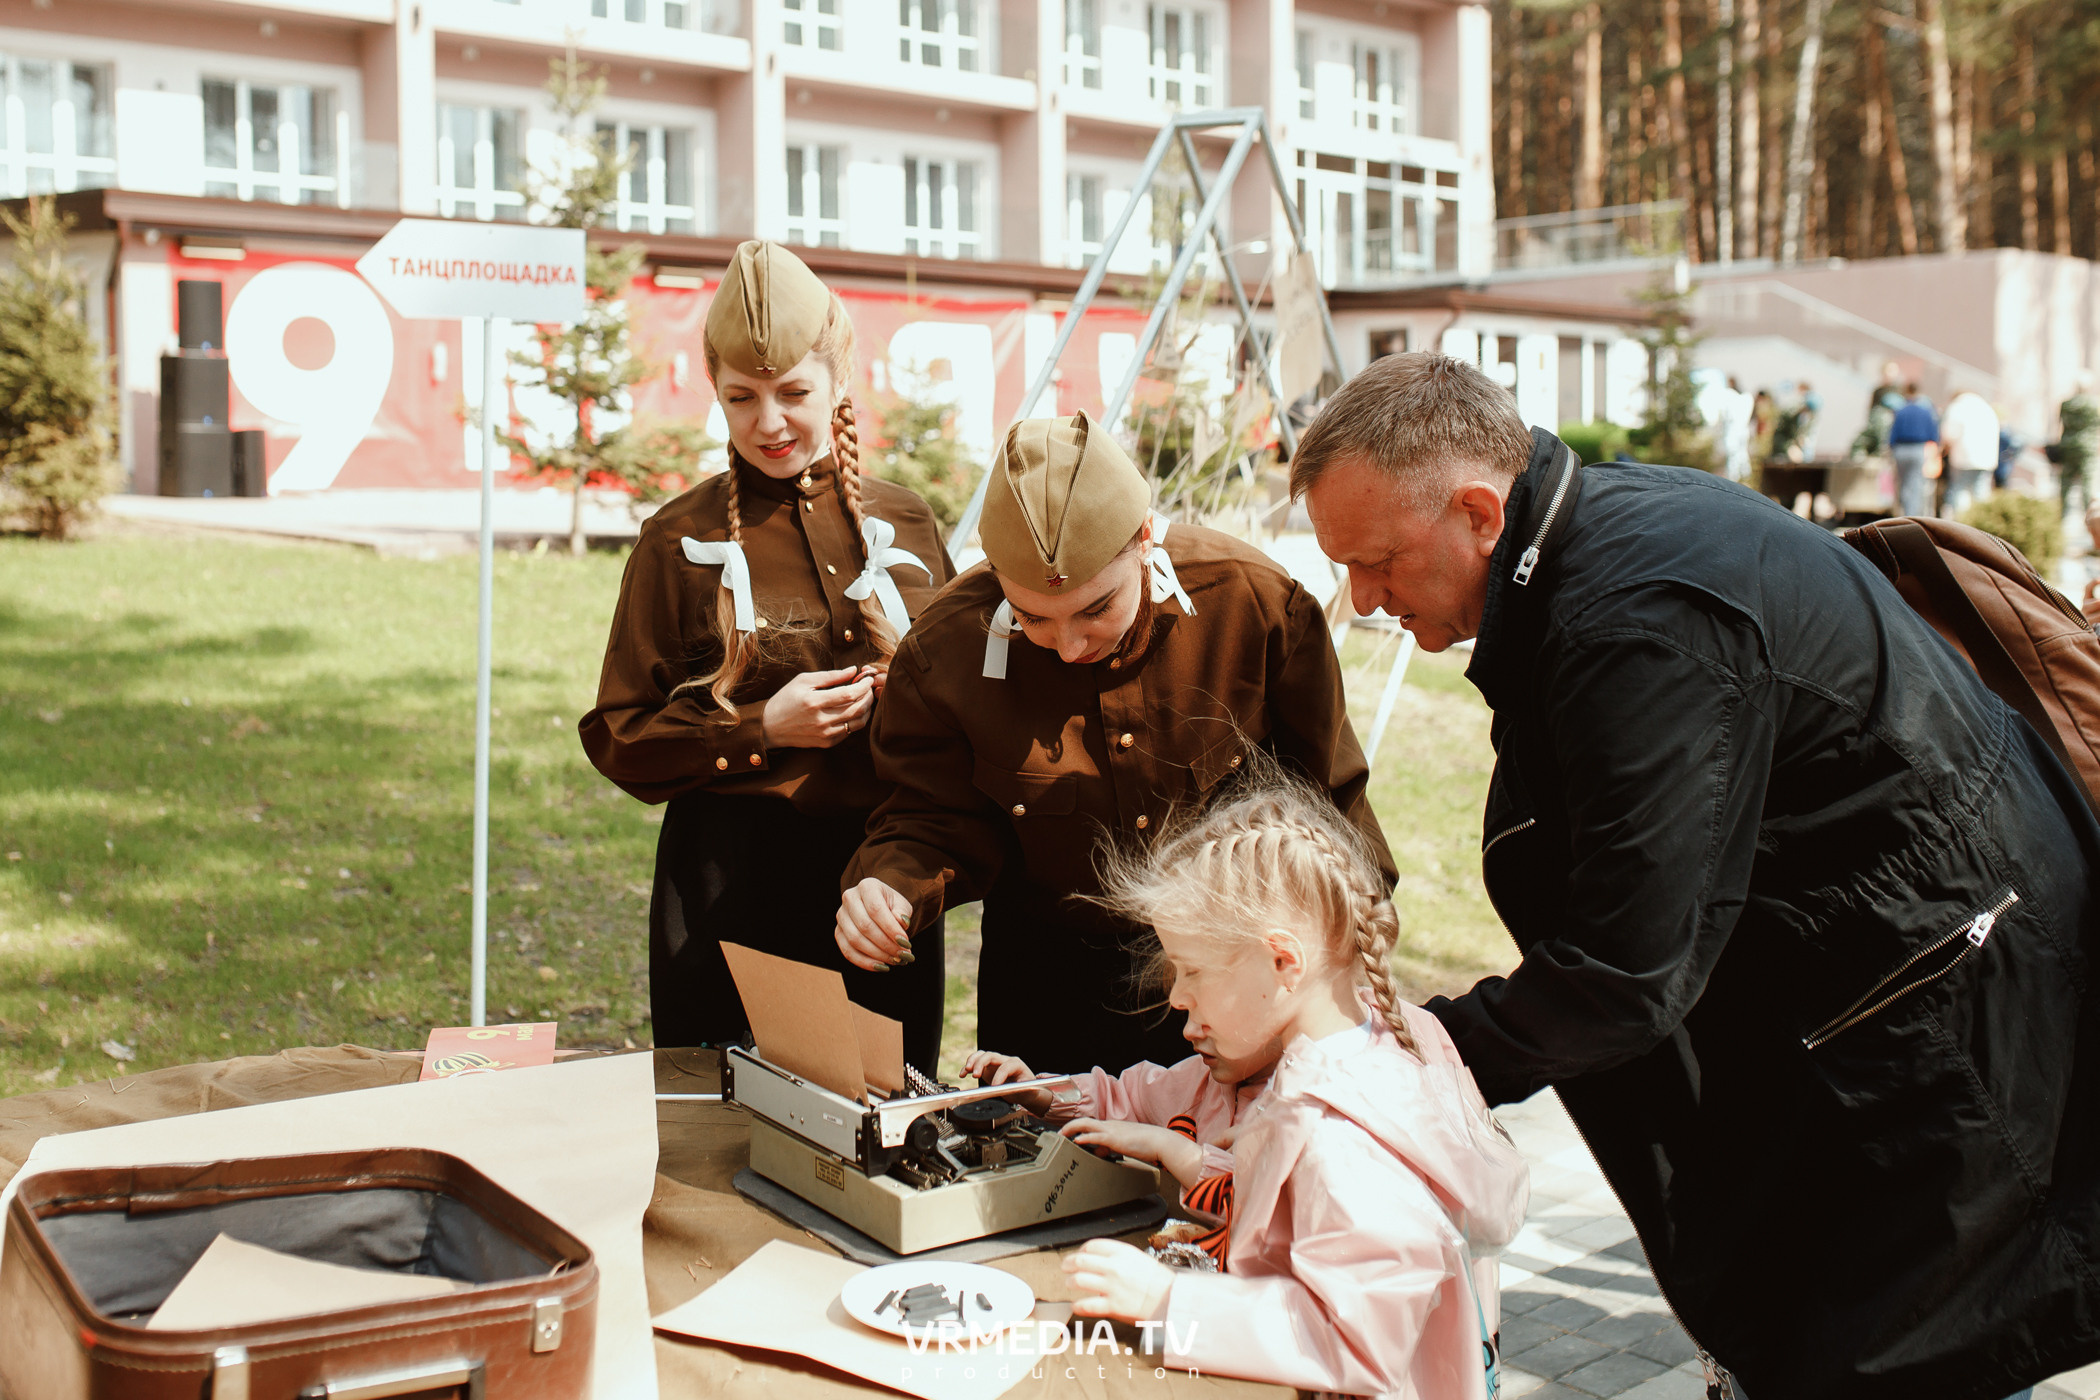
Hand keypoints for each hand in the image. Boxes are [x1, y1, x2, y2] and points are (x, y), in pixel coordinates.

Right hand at [761, 667, 874, 749]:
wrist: (770, 726)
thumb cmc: (786, 699)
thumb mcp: (804, 681)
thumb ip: (830, 676)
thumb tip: (853, 670)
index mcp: (815, 702)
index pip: (849, 694)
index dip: (863, 686)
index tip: (868, 678)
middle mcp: (821, 720)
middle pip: (857, 709)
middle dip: (868, 696)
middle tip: (869, 688)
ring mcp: (825, 734)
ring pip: (858, 723)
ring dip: (866, 709)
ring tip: (865, 698)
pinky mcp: (826, 743)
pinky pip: (850, 732)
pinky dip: (857, 720)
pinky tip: (854, 711)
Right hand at [835, 877, 914, 970]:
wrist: (880, 906)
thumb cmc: (892, 905)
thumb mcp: (901, 905)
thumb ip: (902, 913)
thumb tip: (901, 922)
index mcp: (867, 886)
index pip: (876, 909)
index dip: (890, 928)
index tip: (906, 943)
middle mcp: (849, 898)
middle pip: (865, 926)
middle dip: (886, 944)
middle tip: (903, 955)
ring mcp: (841, 916)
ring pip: (855, 940)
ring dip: (877, 955)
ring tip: (895, 960)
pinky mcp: (838, 932)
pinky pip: (848, 951)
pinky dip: (865, 962)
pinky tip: (881, 966)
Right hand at [963, 1050, 1053, 1111]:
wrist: (1025, 1090)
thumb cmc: (1028, 1089)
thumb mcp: (1029, 1090)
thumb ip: (1021, 1088)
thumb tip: (1011, 1089)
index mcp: (1017, 1065)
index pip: (1006, 1066)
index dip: (1000, 1075)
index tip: (994, 1086)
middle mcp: (1005, 1061)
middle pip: (991, 1056)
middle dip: (982, 1064)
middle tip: (976, 1075)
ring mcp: (995, 1063)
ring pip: (982, 1055)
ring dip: (973, 1061)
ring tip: (967, 1070)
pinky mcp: (988, 1068)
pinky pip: (976, 1063)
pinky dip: (968, 1067)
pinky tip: (963, 1074)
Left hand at [1061, 1118, 1203, 1188]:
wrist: (1160, 1141)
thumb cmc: (1146, 1143)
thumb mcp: (1124, 1144)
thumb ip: (1110, 1146)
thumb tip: (1099, 1150)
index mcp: (1112, 1126)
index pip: (1090, 1124)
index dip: (1077, 1128)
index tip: (1067, 1134)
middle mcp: (1110, 1125)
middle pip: (1084, 1121)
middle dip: (1069, 1127)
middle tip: (1059, 1135)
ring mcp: (1112, 1130)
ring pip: (1086, 1124)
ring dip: (1071, 1129)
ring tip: (1061, 1135)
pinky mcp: (1115, 1139)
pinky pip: (1096, 1136)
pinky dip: (1085, 1138)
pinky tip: (1077, 1141)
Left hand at [1064, 1238, 1172, 1323]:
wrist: (1170, 1299)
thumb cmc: (1157, 1280)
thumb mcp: (1139, 1258)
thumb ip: (1119, 1256)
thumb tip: (1101, 1259)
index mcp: (1122, 1252)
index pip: (1092, 1245)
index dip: (1081, 1249)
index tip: (1079, 1253)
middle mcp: (1114, 1267)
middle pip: (1081, 1260)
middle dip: (1069, 1263)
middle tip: (1065, 1267)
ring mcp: (1112, 1287)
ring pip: (1079, 1280)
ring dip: (1070, 1282)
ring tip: (1069, 1283)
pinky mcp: (1112, 1306)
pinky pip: (1087, 1305)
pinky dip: (1078, 1305)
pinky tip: (1076, 1305)